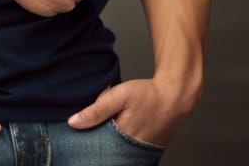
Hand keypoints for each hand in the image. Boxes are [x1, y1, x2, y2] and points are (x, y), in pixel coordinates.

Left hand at [67, 78, 191, 147]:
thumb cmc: (148, 94)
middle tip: (90, 140)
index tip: (79, 145)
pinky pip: (130, 153)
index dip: (88, 148)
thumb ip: (96, 110)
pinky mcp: (148, 151)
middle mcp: (133, 151)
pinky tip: (117, 139)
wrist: (175, 96)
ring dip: (110, 149)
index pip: (98, 152)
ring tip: (104, 138)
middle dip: (98, 150)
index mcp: (122, 139)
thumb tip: (73, 122)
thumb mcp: (119, 96)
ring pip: (118, 155)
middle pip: (107, 156)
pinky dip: (122, 148)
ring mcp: (142, 153)